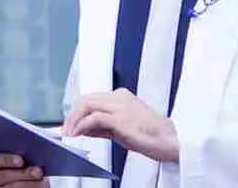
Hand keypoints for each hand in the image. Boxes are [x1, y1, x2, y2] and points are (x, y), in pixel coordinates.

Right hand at [0, 139, 47, 186]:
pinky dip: (28, 186)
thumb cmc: (33, 164)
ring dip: (21, 176)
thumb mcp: (27, 149)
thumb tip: (29, 133)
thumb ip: (22, 140)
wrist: (40, 184)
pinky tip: (40, 182)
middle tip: (20, 159)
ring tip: (37, 172)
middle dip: (4, 160)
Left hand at [61, 88, 178, 162]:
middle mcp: (119, 97)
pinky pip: (94, 118)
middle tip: (65, 130)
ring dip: (74, 120)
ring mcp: (120, 106)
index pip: (92, 99)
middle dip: (72, 115)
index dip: (77, 112)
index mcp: (121, 97)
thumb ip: (103, 126)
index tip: (69, 124)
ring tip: (69, 134)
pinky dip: (82, 126)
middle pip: (86, 99)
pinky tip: (78, 134)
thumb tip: (83, 128)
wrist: (172, 141)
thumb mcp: (123, 128)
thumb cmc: (151, 136)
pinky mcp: (120, 119)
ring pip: (87, 105)